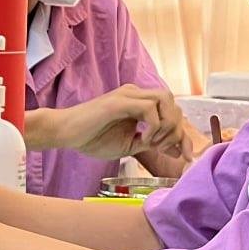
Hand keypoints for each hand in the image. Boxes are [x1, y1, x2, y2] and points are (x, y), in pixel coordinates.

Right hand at [47, 85, 182, 160]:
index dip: (182, 134)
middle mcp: (136, 94)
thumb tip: (175, 150)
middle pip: (173, 103)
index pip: (171, 111)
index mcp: (138, 103)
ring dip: (165, 124)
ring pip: (165, 99)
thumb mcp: (129, 145)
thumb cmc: (91, 138)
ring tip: (153, 142)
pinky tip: (142, 139)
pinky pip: (149, 108)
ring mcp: (128, 95)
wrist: (64, 133)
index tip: (184, 155)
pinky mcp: (119, 101)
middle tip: (162, 149)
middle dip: (175, 129)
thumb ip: (151, 144)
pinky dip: (152, 126)